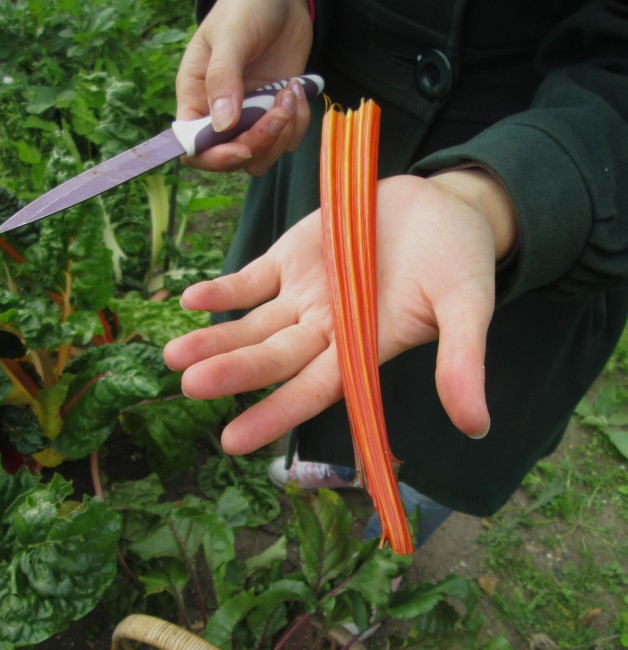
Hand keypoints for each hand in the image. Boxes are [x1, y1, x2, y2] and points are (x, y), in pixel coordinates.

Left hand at [165, 171, 516, 453]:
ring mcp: (305, 294)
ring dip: (215, 338)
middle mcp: (327, 329)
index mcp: (364, 348)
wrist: (443, 206)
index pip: (314, 390)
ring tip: (171, 354)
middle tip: (189, 384)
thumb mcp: (468, 305)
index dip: (276, 414)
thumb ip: (462, 360)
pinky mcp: (292, 258)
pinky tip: (191, 299)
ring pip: (253, 324)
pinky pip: (252, 279)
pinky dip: (223, 289)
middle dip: (232, 371)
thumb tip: (477, 426)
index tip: (234, 442)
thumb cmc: (461, 260)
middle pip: (273, 357)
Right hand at [176, 0, 313, 174]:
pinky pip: (287, 141)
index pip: (193, 148)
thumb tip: (222, 125)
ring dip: (283, 133)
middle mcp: (220, 114)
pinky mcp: (275, 115)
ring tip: (291, 91)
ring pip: (263, 156)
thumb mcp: (231, 34)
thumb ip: (223, 78)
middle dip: (260, 142)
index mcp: (196, 97)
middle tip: (281, 109)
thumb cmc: (247, 5)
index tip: (243, 147)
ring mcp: (250, 117)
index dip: (215, 158)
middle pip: (233, 157)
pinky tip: (297, 90)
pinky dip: (298, 123)